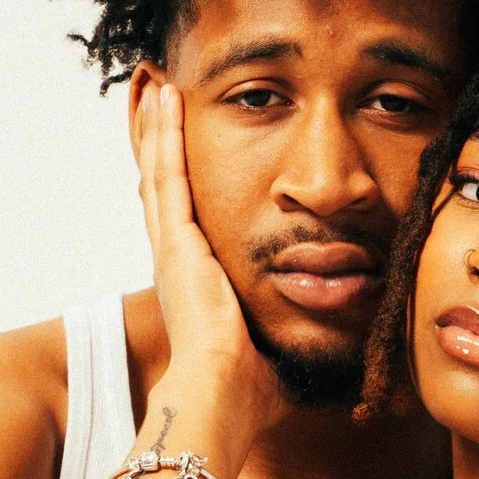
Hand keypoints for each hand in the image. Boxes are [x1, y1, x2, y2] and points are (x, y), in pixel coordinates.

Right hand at [137, 83, 286, 435]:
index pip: (182, 217)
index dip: (176, 179)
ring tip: (155, 86)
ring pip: (159, 170)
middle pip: (160, 184)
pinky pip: (169, 174)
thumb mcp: (269, 348)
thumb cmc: (247, 388)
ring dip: (157, 127)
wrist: (222, 392)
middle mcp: (175, 259)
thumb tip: (325, 340)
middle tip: (153, 99)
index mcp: (195, 282)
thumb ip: (285, 333)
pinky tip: (166, 101)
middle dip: (157, 141)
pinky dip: (165, 135)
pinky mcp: (176, 240)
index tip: (175, 148)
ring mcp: (172, 247)